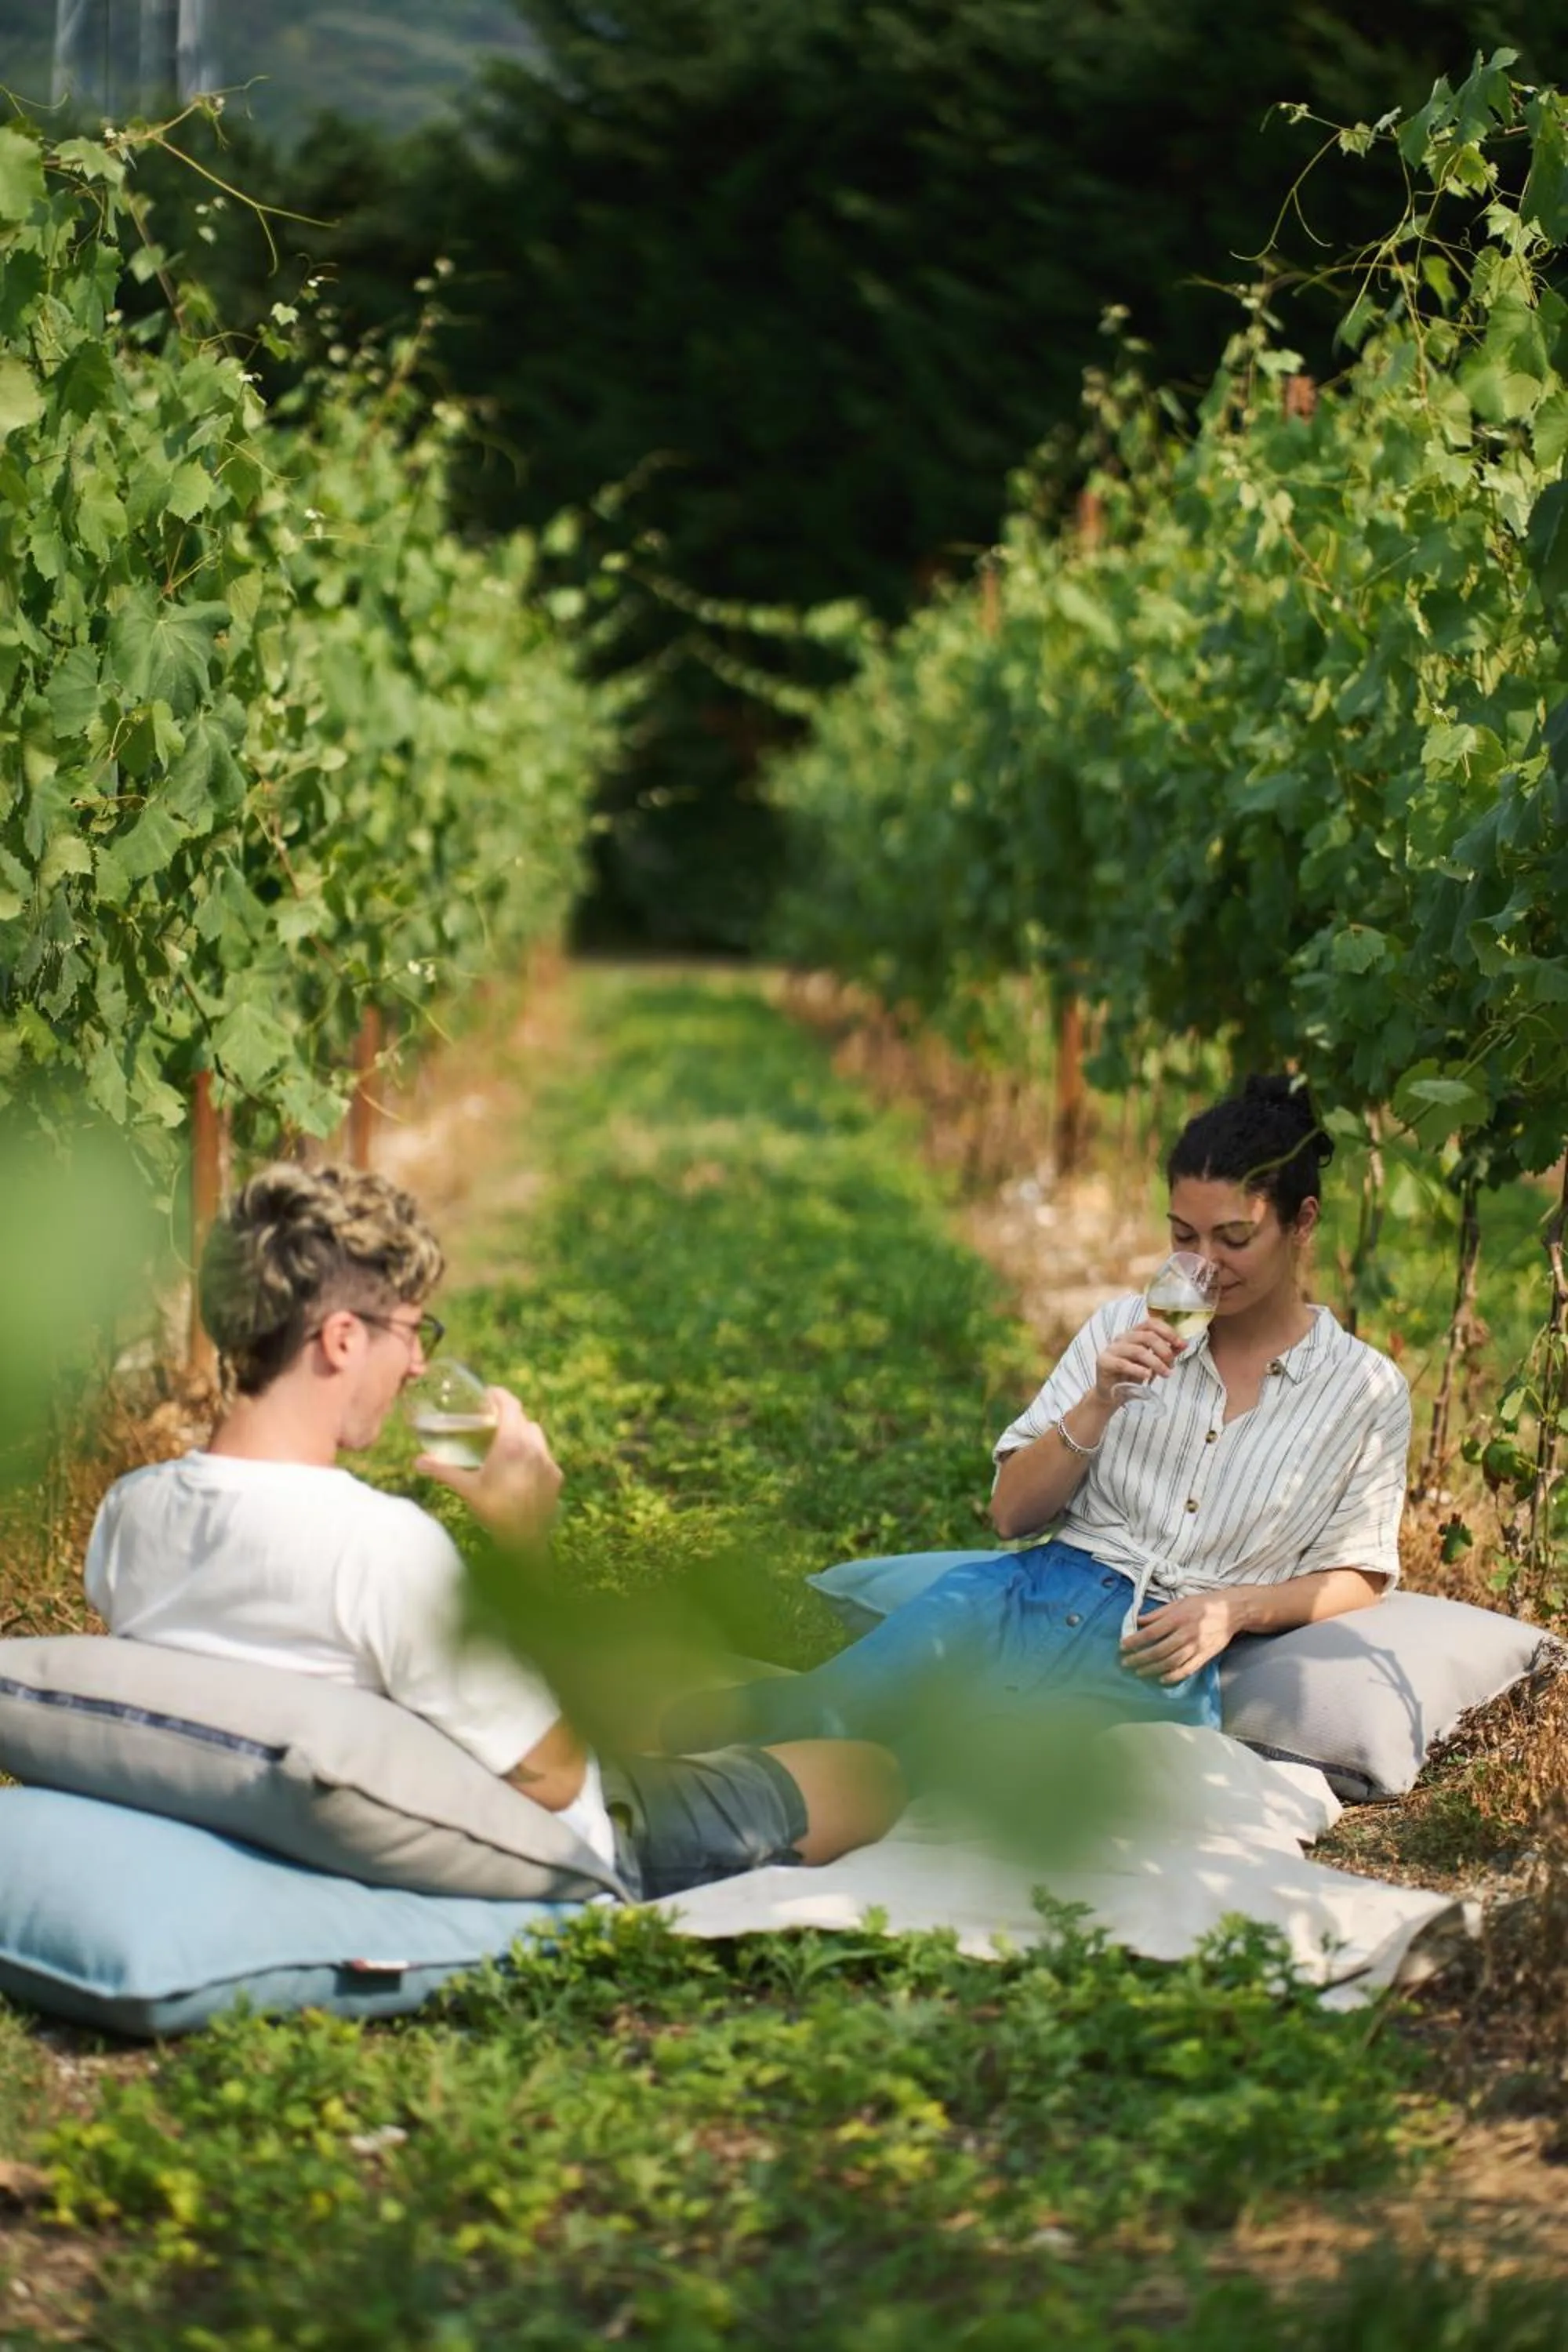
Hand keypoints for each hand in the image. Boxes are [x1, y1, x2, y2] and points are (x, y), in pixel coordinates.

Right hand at [416, 1387, 561, 1547]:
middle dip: (508, 1415)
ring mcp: (548, 1461)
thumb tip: (418, 1461)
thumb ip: (442, 1470)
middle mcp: (534, 1447)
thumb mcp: (467, 1488)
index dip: (499, 1395)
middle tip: (491, 1421)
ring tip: (505, 1443)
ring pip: (537, 1435)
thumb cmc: (493, 1511)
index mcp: (511, 1444)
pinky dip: (532, 1454)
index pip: (510, 1405)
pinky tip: (519, 1468)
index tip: (487, 1394)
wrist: (525, 1541)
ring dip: (522, 1433)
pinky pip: (544, 1455)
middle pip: (523, 1419)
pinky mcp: (556, 1476)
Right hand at [1093, 1317, 1183, 1406]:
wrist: (1111, 1394)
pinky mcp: (1104, 1362)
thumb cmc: (1131, 1376)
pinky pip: (1123, 1364)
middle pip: (1147, 1336)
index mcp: (1134, 1334)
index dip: (1167, 1331)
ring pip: (1138, 1350)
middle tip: (1172, 1364)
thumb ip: (1166, 1352)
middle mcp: (1122, 1338)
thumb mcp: (1152, 1364)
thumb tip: (1183, 1344)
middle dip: (1164, 1350)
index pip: (1151, 1323)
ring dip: (1156, 1363)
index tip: (1180, 1344)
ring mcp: (1112, 1349)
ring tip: (1166, 1374)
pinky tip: (1148, 1376)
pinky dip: (1138, 1370)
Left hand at [1120, 1590, 1239, 1683]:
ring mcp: (1196, 1647)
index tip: (1123, 1646)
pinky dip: (1173, 1676)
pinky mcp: (1205, 1656)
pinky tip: (1161, 1679)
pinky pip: (1187, 1670)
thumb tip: (1138, 1621)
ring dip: (1152, 1669)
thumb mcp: (1178, 1603)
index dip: (1135, 1641)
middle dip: (1140, 1658)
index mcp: (1178, 1618)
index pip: (1151, 1633)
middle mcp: (1186, 1633)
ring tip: (1139, 1672)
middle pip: (1159, 1651)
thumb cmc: (1203, 1604)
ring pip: (1171, 1663)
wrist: (1231, 1611)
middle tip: (1126, 1663)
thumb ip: (1158, 1613)